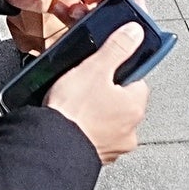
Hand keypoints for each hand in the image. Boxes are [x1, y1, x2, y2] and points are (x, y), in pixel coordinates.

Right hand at [39, 15, 156, 164]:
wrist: (52, 147)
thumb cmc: (74, 111)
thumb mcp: (95, 68)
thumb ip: (117, 48)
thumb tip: (136, 32)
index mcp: (135, 106)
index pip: (136, 80)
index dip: (118, 72)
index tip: (103, 70)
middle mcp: (130, 130)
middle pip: (122, 101)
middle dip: (105, 94)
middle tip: (84, 86)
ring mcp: (113, 147)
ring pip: (108, 121)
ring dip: (96, 114)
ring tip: (74, 105)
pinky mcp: (96, 157)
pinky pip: (94, 138)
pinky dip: (86, 131)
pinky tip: (71, 122)